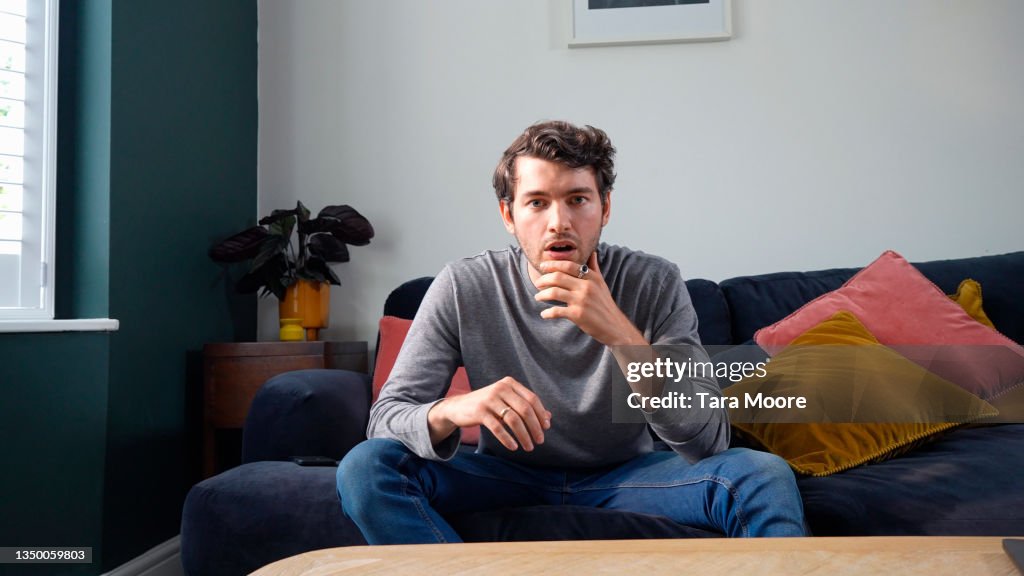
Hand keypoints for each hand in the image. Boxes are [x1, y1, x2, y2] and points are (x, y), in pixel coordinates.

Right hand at [427, 377, 550, 450]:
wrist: (458, 407)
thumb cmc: (488, 406)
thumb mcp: (507, 403)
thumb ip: (526, 407)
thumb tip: (548, 418)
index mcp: (509, 383)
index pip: (532, 399)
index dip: (541, 414)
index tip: (546, 428)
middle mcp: (501, 388)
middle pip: (525, 409)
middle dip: (535, 427)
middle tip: (540, 441)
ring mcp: (489, 399)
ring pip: (513, 420)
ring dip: (524, 435)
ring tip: (528, 447)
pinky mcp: (480, 411)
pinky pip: (498, 427)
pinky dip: (508, 439)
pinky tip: (514, 447)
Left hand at [534, 251, 646, 346]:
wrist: (614, 326)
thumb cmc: (605, 305)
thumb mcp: (601, 284)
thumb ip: (594, 268)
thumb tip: (593, 252)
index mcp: (592, 278)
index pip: (568, 265)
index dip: (553, 264)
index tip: (543, 266)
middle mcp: (586, 287)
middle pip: (558, 277)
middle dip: (544, 279)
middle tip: (538, 283)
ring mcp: (582, 300)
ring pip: (554, 293)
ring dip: (542, 294)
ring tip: (538, 297)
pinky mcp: (578, 314)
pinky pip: (556, 311)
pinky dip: (548, 313)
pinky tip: (544, 314)